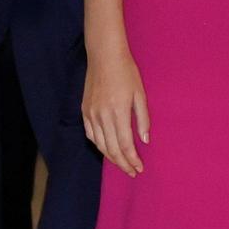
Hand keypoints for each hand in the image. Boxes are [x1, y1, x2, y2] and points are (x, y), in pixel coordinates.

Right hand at [83, 45, 148, 176]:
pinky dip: (99, 145)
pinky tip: (107, 150)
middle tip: (133, 171)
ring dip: (111, 157)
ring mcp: (91, 114)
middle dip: (123, 163)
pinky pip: (91, 135)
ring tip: (122, 164)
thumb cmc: (127, 73)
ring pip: (99, 144)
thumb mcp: (140, 94)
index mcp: (118, 112)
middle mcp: (101, 116)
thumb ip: (142, 119)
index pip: (124, 144)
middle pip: (111, 148)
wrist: (104, 58)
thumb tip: (144, 140)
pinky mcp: (84, 111)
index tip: (139, 168)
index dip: (132, 159)